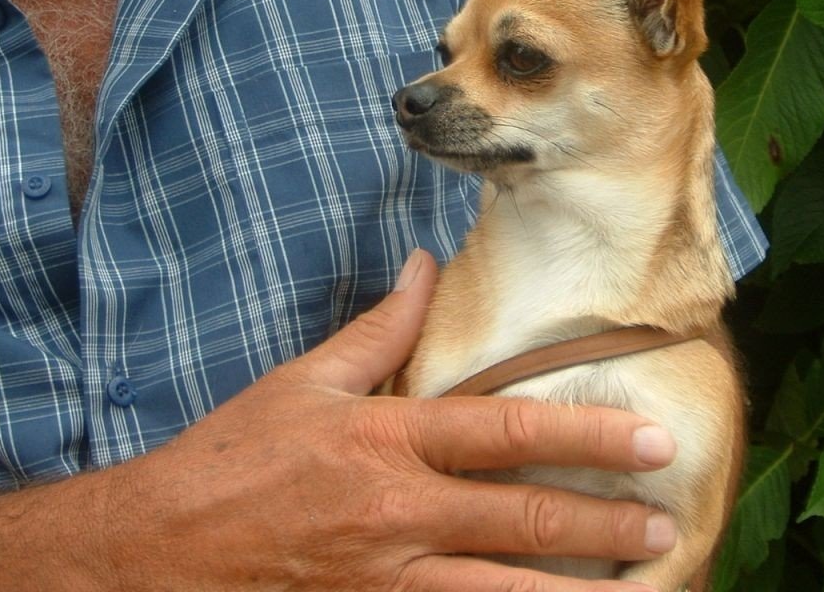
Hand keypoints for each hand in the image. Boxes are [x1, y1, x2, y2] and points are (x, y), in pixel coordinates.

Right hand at [0, 250, 677, 591]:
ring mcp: (385, 576)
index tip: (649, 440)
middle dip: (601, 522)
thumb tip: (422, 265)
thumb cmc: (236, 456)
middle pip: (519, 516)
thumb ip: (378, 328)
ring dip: (574, 591)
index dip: (586, 434)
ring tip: (642, 590)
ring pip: (500, 590)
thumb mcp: (305, 380)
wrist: (159, 547)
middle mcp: (397, 510)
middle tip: (664, 520)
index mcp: (388, 437)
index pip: (507, 430)